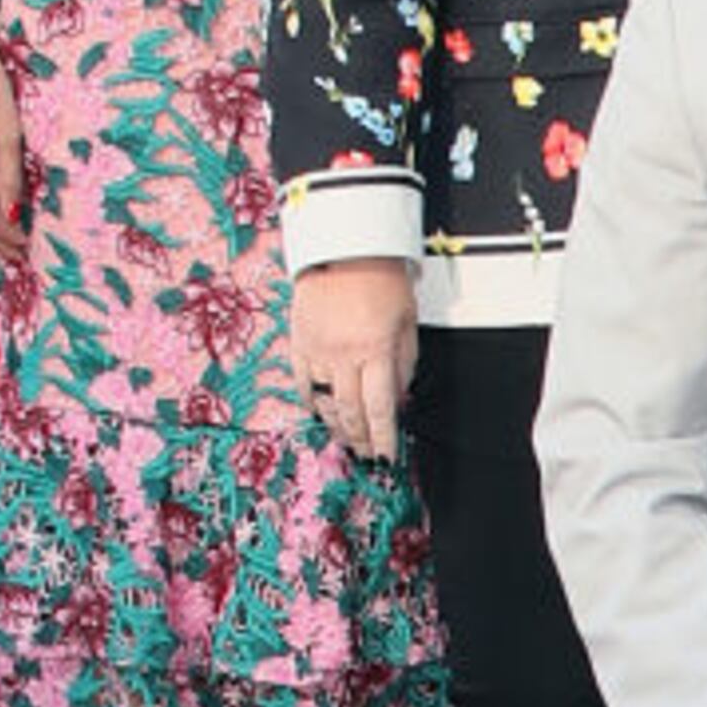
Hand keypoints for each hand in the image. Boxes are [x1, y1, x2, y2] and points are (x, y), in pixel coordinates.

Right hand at [287, 256, 419, 463]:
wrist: (346, 250)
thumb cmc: (383, 281)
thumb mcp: (408, 324)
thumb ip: (403, 366)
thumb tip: (397, 401)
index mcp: (376, 349)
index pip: (381, 408)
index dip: (383, 437)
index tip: (387, 456)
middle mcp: (344, 354)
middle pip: (351, 412)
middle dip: (360, 439)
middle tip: (367, 454)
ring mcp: (317, 350)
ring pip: (324, 403)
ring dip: (337, 426)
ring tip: (348, 440)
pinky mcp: (298, 344)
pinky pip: (303, 384)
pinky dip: (313, 403)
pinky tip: (322, 414)